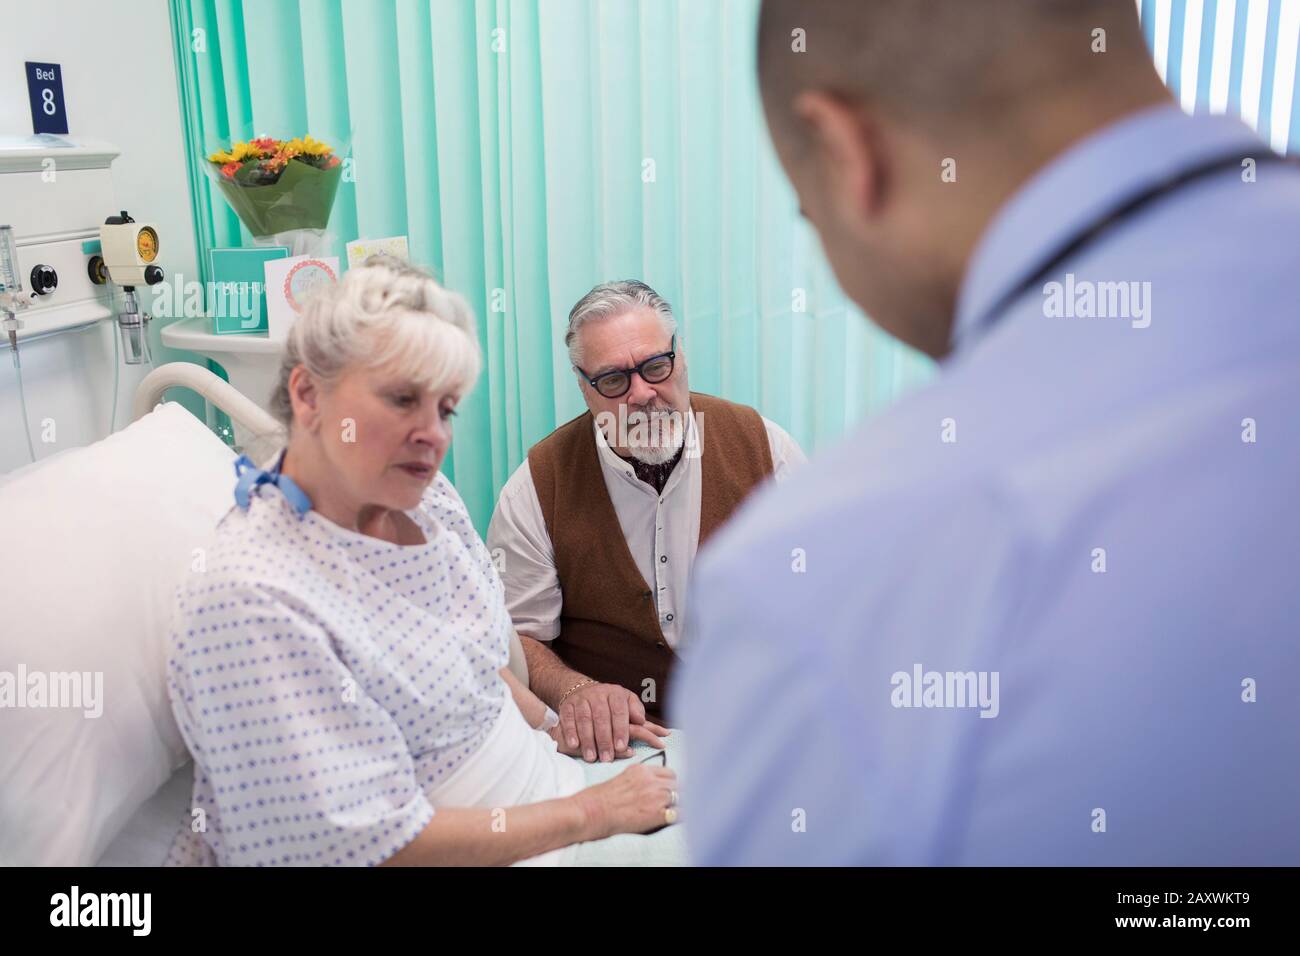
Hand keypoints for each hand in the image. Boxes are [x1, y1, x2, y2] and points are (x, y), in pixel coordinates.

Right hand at [551, 682, 669, 761]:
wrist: (585, 691)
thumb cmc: (611, 704)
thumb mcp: (627, 702)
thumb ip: (637, 711)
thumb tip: (641, 720)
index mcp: (615, 693)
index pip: (619, 711)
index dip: (620, 730)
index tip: (622, 747)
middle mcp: (598, 694)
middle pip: (601, 717)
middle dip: (604, 740)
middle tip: (607, 758)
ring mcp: (581, 699)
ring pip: (584, 719)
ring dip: (588, 740)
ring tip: (591, 757)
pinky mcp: (567, 705)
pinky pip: (568, 719)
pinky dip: (570, 732)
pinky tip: (574, 745)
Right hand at [575, 763, 678, 838]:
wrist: (591, 812)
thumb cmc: (599, 798)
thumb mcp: (621, 779)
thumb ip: (638, 780)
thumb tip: (648, 787)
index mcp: (641, 770)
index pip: (668, 773)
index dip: (669, 783)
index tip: (666, 791)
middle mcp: (651, 780)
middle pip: (676, 784)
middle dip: (674, 793)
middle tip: (668, 803)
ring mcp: (655, 796)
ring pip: (680, 796)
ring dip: (675, 805)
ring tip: (667, 812)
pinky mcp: (656, 814)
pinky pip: (678, 813)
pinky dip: (676, 817)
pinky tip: (667, 821)